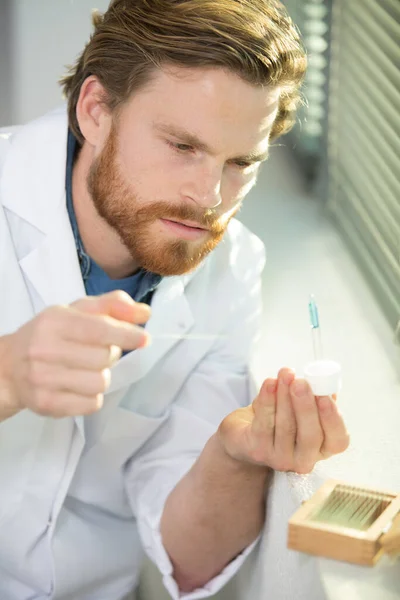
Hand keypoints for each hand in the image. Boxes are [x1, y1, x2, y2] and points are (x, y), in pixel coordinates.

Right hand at [1, 291, 150, 417]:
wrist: (9, 367)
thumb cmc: (50, 335)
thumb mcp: (77, 312)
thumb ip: (112, 306)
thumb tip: (144, 312)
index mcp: (55, 321)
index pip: (99, 329)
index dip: (126, 334)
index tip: (144, 339)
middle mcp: (45, 349)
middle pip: (105, 358)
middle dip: (109, 355)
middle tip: (96, 352)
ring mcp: (43, 379)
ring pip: (100, 383)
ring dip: (101, 376)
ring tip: (85, 369)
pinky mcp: (46, 404)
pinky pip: (91, 404)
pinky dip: (92, 396)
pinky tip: (78, 386)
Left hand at [218, 367, 349, 473]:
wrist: (244, 434)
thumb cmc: (279, 418)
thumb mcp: (301, 409)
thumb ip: (315, 398)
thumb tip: (323, 382)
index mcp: (323, 448)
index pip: (337, 440)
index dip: (333, 419)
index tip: (325, 396)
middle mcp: (304, 459)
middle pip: (310, 436)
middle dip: (305, 406)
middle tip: (300, 383)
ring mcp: (280, 458)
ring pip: (285, 427)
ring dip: (284, 397)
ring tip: (284, 375)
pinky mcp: (257, 450)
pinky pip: (263, 424)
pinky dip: (267, 401)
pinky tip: (269, 383)